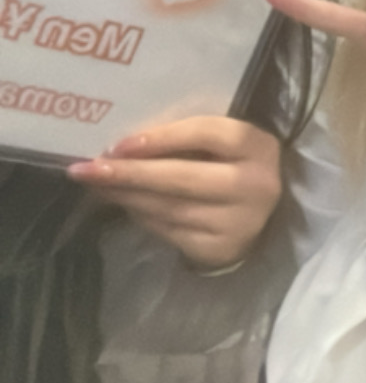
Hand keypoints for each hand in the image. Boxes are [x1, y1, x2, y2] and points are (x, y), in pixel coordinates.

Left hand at [68, 118, 281, 269]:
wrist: (263, 215)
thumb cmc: (232, 165)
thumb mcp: (223, 144)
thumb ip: (186, 137)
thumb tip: (122, 144)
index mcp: (257, 146)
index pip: (206, 133)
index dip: (160, 138)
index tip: (118, 145)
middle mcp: (255, 186)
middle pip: (181, 177)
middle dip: (129, 173)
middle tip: (86, 170)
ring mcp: (238, 222)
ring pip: (168, 207)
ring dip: (126, 196)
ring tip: (96, 185)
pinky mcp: (219, 249)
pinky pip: (168, 230)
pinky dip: (140, 215)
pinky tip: (123, 203)